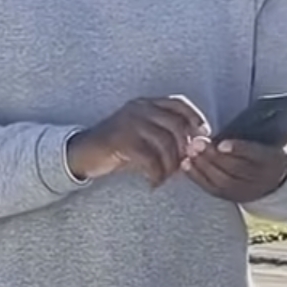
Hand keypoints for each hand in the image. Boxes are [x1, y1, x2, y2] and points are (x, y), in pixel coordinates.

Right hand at [67, 96, 209, 187]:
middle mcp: (139, 109)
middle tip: (182, 166)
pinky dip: (156, 174)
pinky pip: (149, 158)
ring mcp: (129, 122)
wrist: (82, 153)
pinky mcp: (120, 140)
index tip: (204, 135)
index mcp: (146, 104)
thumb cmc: (117, 149)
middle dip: (184, 149)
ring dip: (170, 165)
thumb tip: (193, 151)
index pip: (178, 103)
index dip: (195, 118)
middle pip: (175, 125)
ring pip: (164, 143)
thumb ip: (166, 138)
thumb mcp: (143, 137)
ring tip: (165, 177)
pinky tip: (153, 183)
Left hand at [180, 136, 286, 205]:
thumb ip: (251, 129)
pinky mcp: (233, 197)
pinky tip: (186, 164)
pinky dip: (197, 176)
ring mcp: (248, 191)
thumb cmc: (266, 146)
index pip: (255, 154)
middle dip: (213, 156)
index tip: (220, 144)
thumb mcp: (268, 136)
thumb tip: (226, 121)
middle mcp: (262, 179)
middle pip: (235, 168)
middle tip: (196, 142)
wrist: (276, 175)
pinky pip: (213, 189)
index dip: (237, 149)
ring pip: (223, 181)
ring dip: (203, 165)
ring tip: (190, 150)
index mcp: (274, 159)